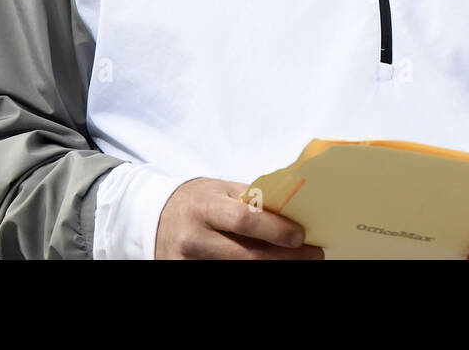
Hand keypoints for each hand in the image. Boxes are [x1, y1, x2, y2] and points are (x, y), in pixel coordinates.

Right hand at [154, 177, 324, 258]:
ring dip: (274, 267)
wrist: (155, 216)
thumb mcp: (221, 191)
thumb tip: (293, 210)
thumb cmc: (198, 200)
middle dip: (285, 257)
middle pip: (247, 256)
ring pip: (239, 271)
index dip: (276, 229)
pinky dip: (252, 273)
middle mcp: (195, 237)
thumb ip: (252, 200)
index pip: (244, 220)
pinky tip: (272, 266)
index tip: (301, 236)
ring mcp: (189, 262)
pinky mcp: (185, 275)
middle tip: (313, 255)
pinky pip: (226, 276)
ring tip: (298, 261)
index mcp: (205, 206)